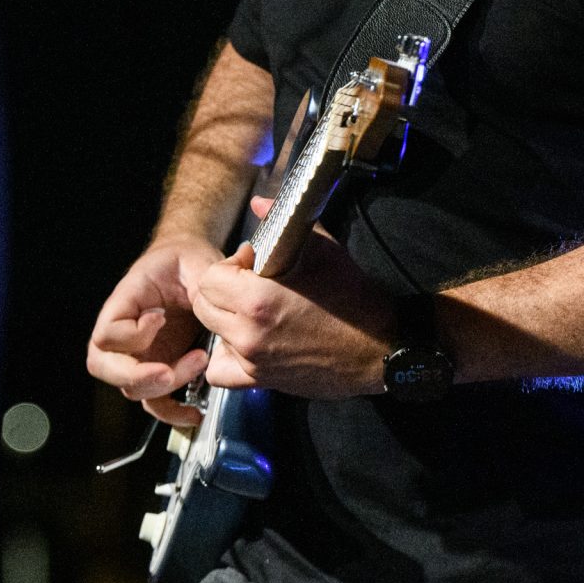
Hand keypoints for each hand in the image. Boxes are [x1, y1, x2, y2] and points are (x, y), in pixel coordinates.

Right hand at [85, 237, 222, 428]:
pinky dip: (171, 411)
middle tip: (168, 371)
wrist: (190, 266)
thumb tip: (222, 288)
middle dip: (137, 376)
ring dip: (163, 388)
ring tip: (198, 364)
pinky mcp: (158, 368)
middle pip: (104, 366)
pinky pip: (154, 401)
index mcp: (126, 301)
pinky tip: (193, 412)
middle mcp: (125, 332)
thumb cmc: (185, 261)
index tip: (161, 318)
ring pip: (131, 388)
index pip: (108, 331)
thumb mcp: (195, 260)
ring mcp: (140, 354)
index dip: (132, 334)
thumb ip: (207, 276)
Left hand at [192, 207, 399, 399]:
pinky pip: (221, 372)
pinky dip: (227, 356)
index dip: (230, 265)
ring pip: (212, 334)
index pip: (210, 278)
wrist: (379, 347)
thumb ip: (280, 222)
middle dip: (223, 289)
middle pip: (205, 305)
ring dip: (226, 320)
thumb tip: (258, 203)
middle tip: (251, 284)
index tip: (252, 264)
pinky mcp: (262, 380)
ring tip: (252, 312)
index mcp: (258, 300)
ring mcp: (253, 360)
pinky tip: (246, 343)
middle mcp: (249, 334)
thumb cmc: (353, 297)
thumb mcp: (321, 249)